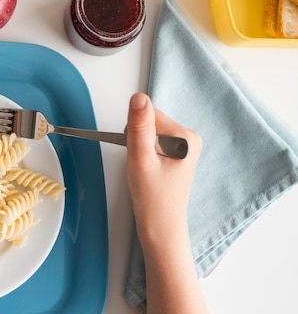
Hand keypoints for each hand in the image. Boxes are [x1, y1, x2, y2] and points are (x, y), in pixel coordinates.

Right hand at [125, 92, 201, 246]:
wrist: (161, 227)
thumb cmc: (152, 198)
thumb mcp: (140, 159)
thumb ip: (139, 126)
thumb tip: (139, 97)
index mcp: (185, 137)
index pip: (148, 114)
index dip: (135, 132)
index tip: (139, 154)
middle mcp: (189, 138)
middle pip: (149, 121)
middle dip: (138, 139)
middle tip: (142, 164)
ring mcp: (184, 146)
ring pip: (149, 130)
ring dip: (140, 146)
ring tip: (146, 169)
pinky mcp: (177, 152)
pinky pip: (152, 140)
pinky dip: (144, 152)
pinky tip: (149, 169)